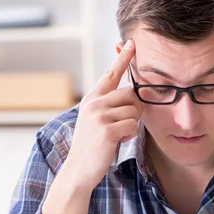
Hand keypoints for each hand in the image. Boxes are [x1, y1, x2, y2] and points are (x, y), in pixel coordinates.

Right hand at [65, 39, 143, 192]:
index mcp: (91, 99)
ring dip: (131, 125)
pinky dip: (129, 136)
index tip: (132, 43)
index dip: (123, 59)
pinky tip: (116, 141)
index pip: (110, 74)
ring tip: (116, 134)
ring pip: (134, 111)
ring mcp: (99, 116)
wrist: (79, 170)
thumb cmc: (92, 146)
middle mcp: (94, 103)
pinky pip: (132, 126)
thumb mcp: (95, 120)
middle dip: (133, 110)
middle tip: (123, 124)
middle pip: (130, 94)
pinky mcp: (106, 130)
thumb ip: (108, 105)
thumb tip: (132, 94)